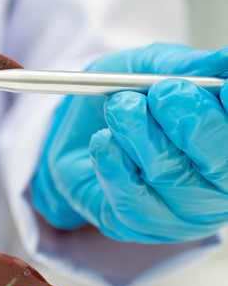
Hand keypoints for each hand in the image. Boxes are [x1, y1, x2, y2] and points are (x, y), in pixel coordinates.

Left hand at [32, 43, 227, 241]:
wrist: (74, 138)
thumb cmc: (123, 99)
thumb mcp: (145, 67)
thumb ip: (178, 64)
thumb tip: (219, 59)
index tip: (226, 86)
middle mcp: (218, 185)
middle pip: (220, 162)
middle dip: (192, 121)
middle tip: (165, 92)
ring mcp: (181, 213)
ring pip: (170, 175)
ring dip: (141, 134)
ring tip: (120, 106)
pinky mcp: (140, 226)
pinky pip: (130, 197)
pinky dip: (113, 163)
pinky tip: (103, 140)